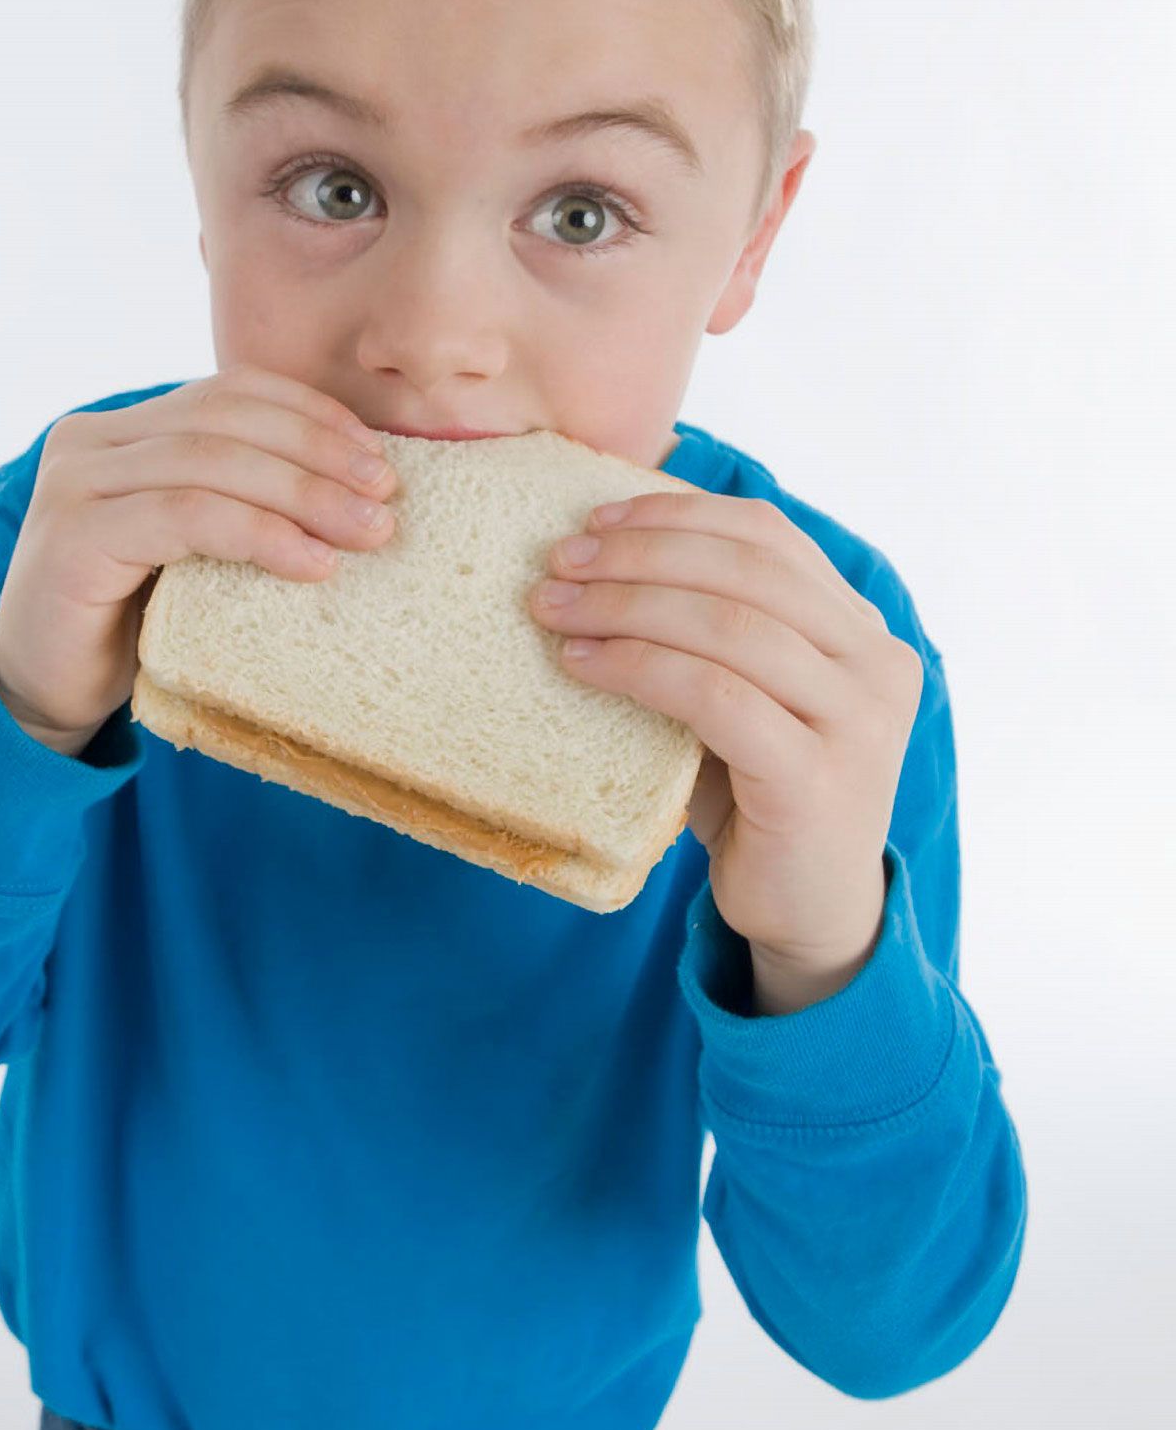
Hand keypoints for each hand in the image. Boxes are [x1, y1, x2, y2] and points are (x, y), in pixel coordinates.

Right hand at [0, 365, 401, 743]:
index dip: (310, 414)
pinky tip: (312, 563)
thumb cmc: (133, 625)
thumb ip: (239, 500)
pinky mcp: (73, 536)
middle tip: (386, 497)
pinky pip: (185, 515)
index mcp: (123, 429)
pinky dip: (259, 533)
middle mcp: (89, 440)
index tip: (377, 456)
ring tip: (367, 532)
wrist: (47, 696)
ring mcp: (73, 483)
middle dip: (318, 453)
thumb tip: (358, 482)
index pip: (230, 392)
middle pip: (226, 419)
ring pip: (211, 462)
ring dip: (302, 494)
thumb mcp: (195, 547)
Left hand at [528, 490, 924, 981]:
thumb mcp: (744, 696)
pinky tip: (582, 665)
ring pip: (730, 626)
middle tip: (559, 561)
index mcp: (860, 628)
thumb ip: (711, 630)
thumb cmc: (756, 797)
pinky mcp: (816, 779)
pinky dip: (640, 668)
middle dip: (639, 555)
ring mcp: (857, 722)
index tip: (596, 519)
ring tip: (554, 609)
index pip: (768, 535)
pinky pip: (717, 697)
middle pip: (746, 570)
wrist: (806, 913)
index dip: (677, 515)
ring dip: (626, 606)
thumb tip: (598, 553)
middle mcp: (875, 663)